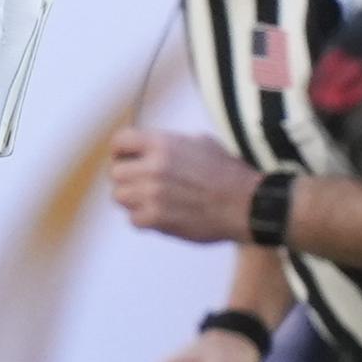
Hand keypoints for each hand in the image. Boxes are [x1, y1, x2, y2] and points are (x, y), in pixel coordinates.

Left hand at [107, 126, 258, 243]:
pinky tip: (160, 215)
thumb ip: (170, 144)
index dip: (120, 151)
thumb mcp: (201, 143)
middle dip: (126, 179)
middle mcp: (154, 167)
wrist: (246, 204)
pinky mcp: (157, 219)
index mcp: (163, 144)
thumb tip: (150, 147)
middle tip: (141, 185)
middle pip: (115, 173)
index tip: (126, 159)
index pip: (120, 142)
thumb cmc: (228, 173)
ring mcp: (153, 194)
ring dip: (132, 200)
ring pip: (120, 197)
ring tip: (150, 200)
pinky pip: (133, 219)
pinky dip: (144, 219)